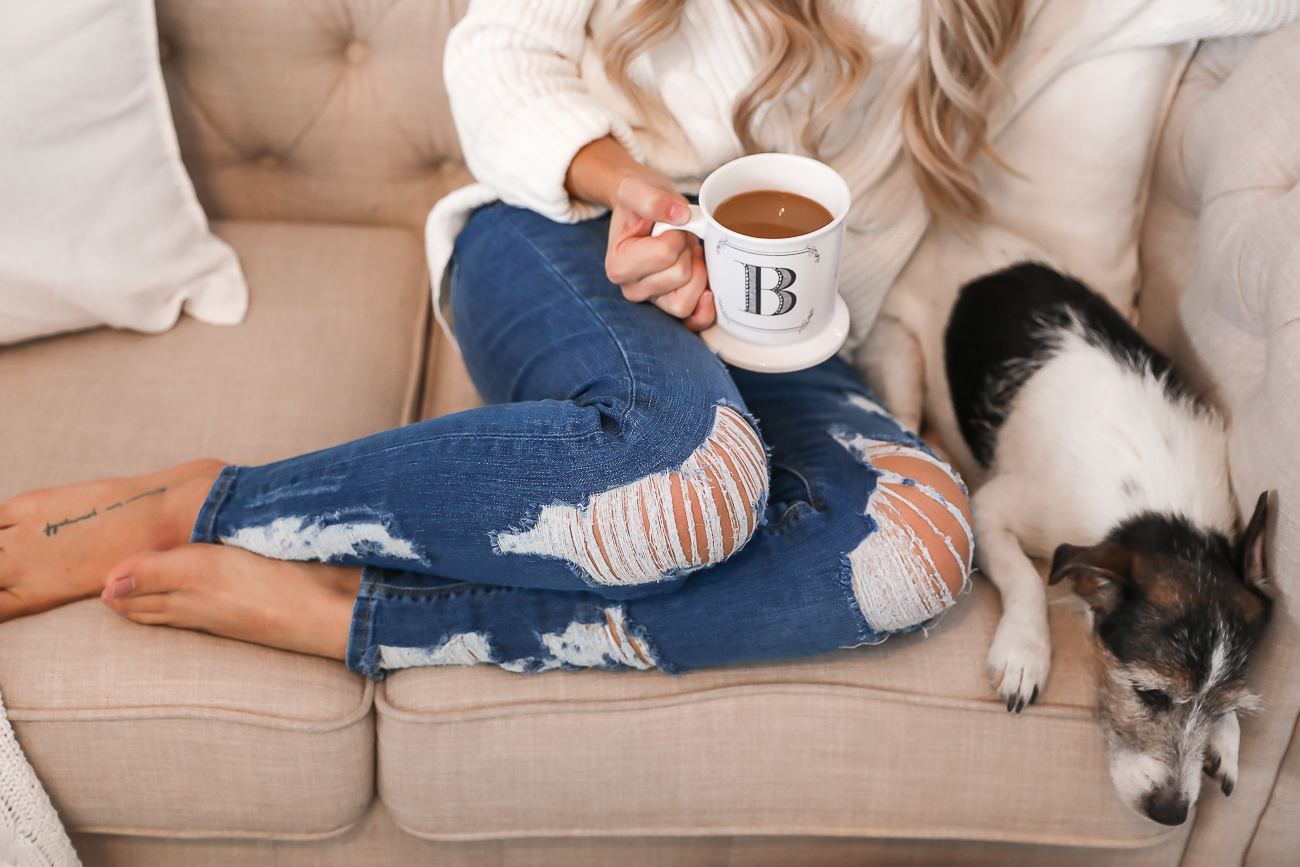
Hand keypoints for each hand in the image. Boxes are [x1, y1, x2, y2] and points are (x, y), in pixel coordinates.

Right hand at [565, 137, 714, 331]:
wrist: (646, 212)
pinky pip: (693, 322)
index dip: (676, 235)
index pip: (664, 255)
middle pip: (680, 276)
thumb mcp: (637, 188)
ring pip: (686, 301)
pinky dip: (705, 309)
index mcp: (618, 266)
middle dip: (686, 251)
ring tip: (687, 254)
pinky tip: (709, 290)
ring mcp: (653, 302)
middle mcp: (632, 290)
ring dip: (696, 271)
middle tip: (679, 238)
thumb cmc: (641, 203)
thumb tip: (679, 215)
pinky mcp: (672, 307)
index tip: (669, 225)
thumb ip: (651, 198)